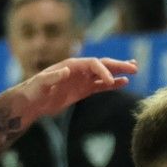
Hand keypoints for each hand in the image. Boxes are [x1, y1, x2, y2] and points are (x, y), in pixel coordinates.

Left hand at [17, 56, 136, 118]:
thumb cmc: (33, 91)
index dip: (103, 71)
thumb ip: (53, 77)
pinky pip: (100, 86)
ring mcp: (82, 80)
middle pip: (102, 65)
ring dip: (119, 72)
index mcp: (71, 65)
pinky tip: (123, 83)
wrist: (31, 102)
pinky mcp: (82, 90)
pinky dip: (112, 84)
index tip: (110, 82)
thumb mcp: (41, 84)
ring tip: (134, 69)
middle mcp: (79, 70)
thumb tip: (65, 70)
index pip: (93, 64)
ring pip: (104, 74)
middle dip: (118, 66)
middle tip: (135, 67)